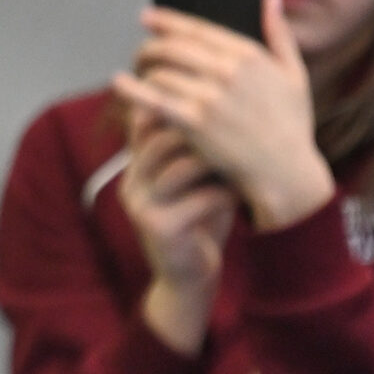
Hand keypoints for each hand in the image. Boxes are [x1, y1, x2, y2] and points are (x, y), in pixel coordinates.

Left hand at [110, 0, 334, 230]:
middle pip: (171, 47)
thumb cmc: (291, 126)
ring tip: (137, 76)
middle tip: (140, 52)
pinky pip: (153, 98)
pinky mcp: (195, 123)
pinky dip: (132, 89)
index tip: (147, 16)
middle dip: (149, 47)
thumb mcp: (295, 75)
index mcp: (250, 55)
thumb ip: (280, 35)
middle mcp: (228, 70)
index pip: (196, 29)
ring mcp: (210, 96)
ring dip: (144, 72)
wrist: (287, 173)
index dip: (166, 20)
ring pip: (160, 71)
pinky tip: (118, 83)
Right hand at [117, 109, 234, 355]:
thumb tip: (221, 98)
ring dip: (219, 162)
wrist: (188, 276)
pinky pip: (199, 199)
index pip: (146, 116)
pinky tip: (240, 197)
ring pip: (182, 164)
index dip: (182, 106)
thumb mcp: (192, 177)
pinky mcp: (158, 228)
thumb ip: (194, 145)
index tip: (221, 103)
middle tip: (239, 131)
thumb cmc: (198, 218)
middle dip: (205, 131)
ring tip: (242, 164)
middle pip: (163, 134)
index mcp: (136, 162)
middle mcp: (132, 179)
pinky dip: (226, 194)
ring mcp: (141, 203)